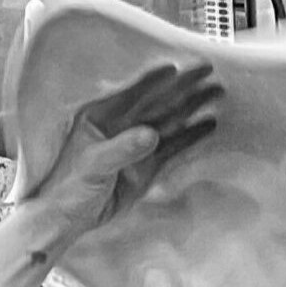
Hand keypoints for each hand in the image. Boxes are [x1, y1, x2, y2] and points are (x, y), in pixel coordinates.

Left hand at [32, 61, 220, 239]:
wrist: (69, 219)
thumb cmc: (69, 188)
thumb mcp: (92, 165)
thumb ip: (121, 149)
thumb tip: (150, 135)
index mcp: (100, 117)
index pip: (131, 93)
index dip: (154, 80)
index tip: (176, 67)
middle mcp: (121, 126)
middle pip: (156, 102)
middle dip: (182, 87)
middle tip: (206, 71)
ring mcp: (137, 145)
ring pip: (169, 121)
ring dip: (192, 107)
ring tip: (216, 93)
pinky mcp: (148, 165)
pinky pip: (173, 146)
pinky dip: (191, 135)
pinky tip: (208, 124)